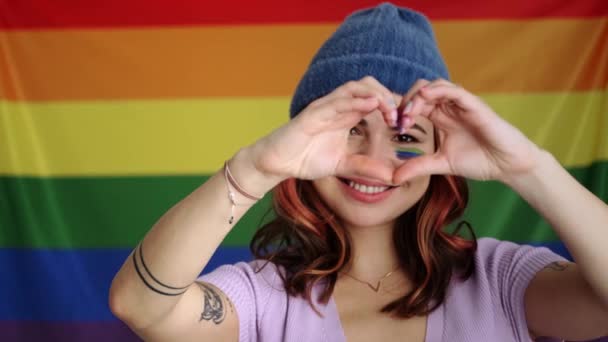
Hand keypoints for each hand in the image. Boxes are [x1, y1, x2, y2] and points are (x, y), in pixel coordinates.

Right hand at [249, 76, 399, 183]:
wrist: (278, 162)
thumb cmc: (306, 159)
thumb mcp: (343, 165)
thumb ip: (365, 168)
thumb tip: (391, 177)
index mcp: (347, 115)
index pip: (374, 99)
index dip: (392, 105)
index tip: (404, 122)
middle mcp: (338, 106)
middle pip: (368, 85)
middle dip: (387, 95)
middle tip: (399, 115)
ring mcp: (325, 107)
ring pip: (354, 87)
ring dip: (375, 94)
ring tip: (389, 108)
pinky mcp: (313, 113)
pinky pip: (336, 101)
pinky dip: (354, 100)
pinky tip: (370, 105)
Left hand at [393, 79, 543, 183]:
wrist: (507, 165)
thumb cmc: (479, 160)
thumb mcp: (441, 164)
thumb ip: (418, 166)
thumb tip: (393, 177)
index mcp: (439, 117)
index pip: (415, 103)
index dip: (400, 110)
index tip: (391, 126)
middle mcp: (449, 107)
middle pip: (420, 90)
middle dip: (405, 102)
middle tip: (397, 120)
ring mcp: (461, 104)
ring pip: (434, 86)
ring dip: (417, 97)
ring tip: (408, 114)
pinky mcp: (474, 104)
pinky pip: (453, 90)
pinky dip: (437, 90)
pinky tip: (424, 97)